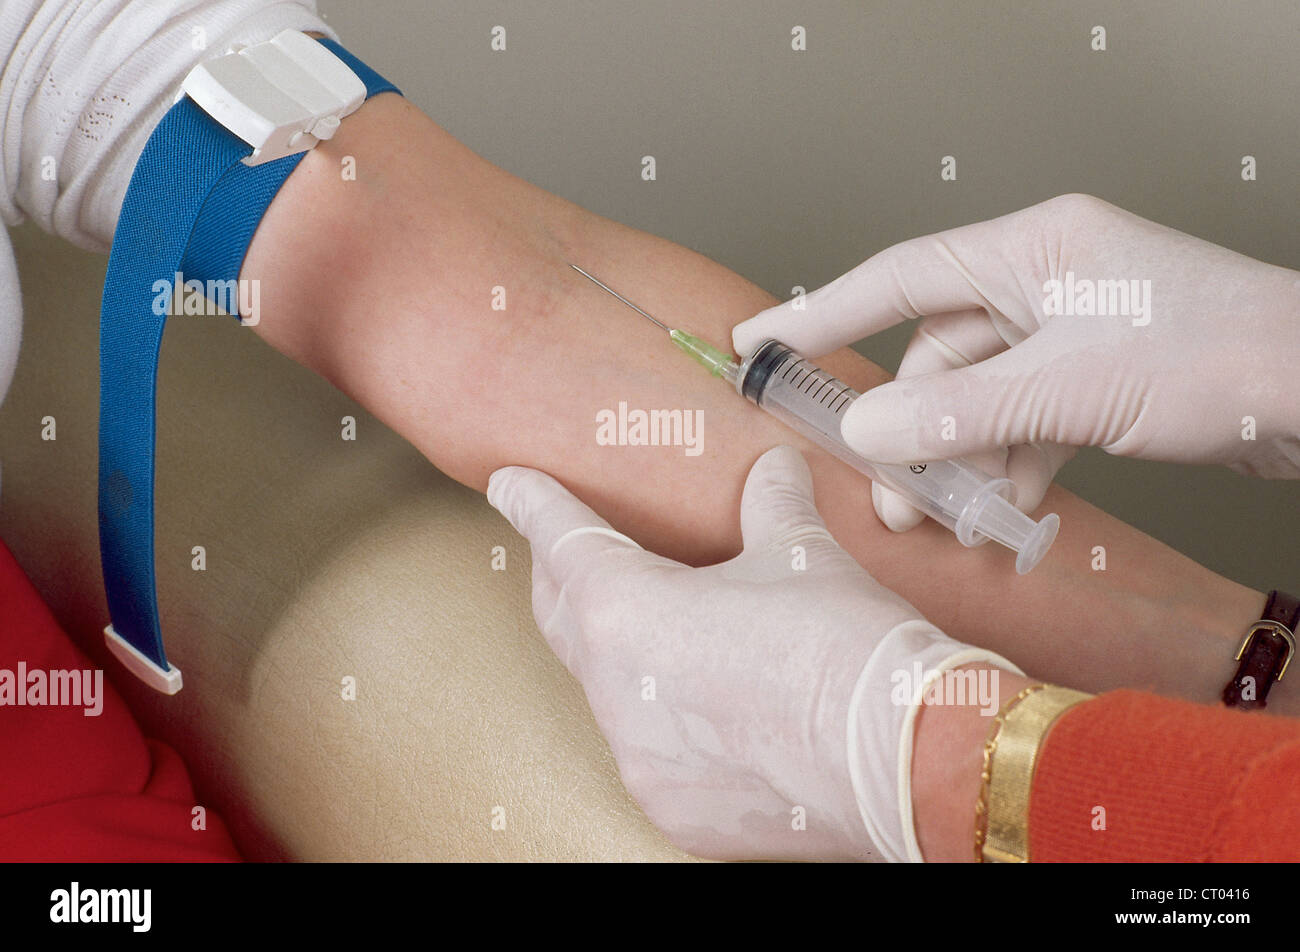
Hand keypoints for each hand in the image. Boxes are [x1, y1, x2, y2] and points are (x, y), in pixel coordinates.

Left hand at [487, 445, 1014, 860]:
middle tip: (572, 543)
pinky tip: (700, 699)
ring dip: (617, 650)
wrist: (908, 757)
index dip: (535, 505)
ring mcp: (640, 759)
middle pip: (563, 617)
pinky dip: (660, 714)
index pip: (563, 542)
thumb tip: (774, 468)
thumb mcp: (802, 553)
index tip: (509, 485)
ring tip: (659, 624)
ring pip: (605, 689)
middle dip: (562, 574)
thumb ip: (771, 504)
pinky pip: (647, 748)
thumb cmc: (846, 646)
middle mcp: (614, 692)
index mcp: (626, 612)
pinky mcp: (675, 808)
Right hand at [734, 194, 1299, 531]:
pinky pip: (1021, 419)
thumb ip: (959, 409)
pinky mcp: (1096, 376)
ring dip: (957, 460)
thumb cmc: (1221, 357)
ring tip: (947, 519)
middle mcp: (1044, 281)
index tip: (756, 339)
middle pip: (938, 354)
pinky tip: (1004, 511)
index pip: (898, 277)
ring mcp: (1071, 330)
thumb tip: (866, 425)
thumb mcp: (1072, 386)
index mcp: (1033, 248)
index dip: (819, 311)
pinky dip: (1006, 464)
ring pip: (978, 397)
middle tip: (887, 494)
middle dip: (909, 428)